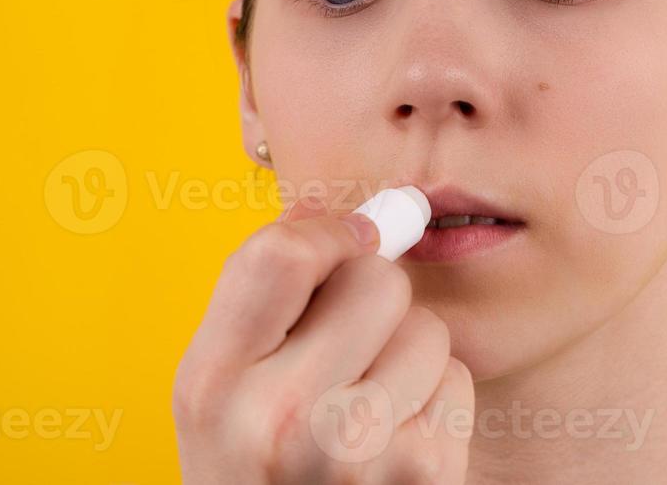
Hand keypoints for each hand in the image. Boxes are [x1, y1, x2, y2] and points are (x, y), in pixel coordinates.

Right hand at [173, 186, 474, 482]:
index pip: (277, 256)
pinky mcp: (421, 477)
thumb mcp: (220, 388)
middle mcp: (277, 420)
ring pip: (425, 328)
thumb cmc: (257, 468)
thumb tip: (363, 209)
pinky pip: (456, 378)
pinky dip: (437, 398)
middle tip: (346, 347)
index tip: (348, 239)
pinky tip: (397, 438)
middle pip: (372, 279)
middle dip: (371, 297)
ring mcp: (353, 454)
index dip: (327, 230)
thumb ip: (266, 295)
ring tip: (366, 405)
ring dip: (408, 353)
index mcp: (210, 385)